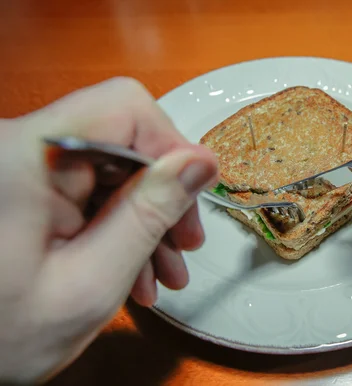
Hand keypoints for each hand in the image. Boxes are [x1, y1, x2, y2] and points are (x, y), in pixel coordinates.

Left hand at [0, 77, 217, 382]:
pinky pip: (91, 193)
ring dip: (145, 219)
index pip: (123, 110)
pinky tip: (133, 271)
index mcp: (25, 158)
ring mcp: (22, 169)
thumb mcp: (90, 283)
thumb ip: (147, 215)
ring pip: (113, 171)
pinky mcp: (27, 188)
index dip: (171, 148)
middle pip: (122, 142)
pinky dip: (118, 228)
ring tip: (161, 273)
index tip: (196, 193)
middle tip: (184, 245)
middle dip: (162, 196)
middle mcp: (20, 150)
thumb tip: (199, 163)